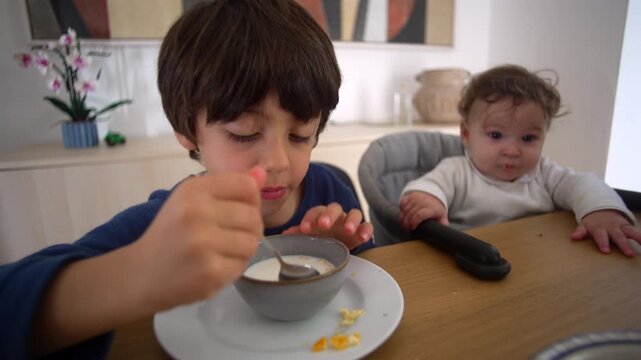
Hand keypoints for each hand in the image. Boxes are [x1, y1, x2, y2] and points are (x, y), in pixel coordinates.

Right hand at [132, 167, 265, 311]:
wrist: (141, 273)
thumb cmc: (171, 232)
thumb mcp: (193, 200)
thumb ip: (230, 186)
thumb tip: (262, 173)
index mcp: (194, 189)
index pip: (247, 186)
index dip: (251, 200)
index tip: (238, 210)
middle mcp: (197, 212)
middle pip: (253, 216)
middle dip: (250, 228)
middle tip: (230, 235)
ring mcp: (204, 244)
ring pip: (252, 242)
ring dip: (243, 249)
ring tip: (223, 251)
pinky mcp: (210, 272)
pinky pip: (242, 266)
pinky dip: (233, 268)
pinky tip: (214, 266)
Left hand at [281, 202, 372, 249]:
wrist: (335, 247)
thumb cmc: (320, 239)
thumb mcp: (309, 237)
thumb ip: (299, 234)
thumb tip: (285, 235)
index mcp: (321, 214)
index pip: (315, 211)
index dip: (310, 218)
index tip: (305, 229)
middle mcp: (337, 215)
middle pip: (334, 208)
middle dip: (329, 215)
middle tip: (324, 225)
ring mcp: (350, 221)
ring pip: (354, 213)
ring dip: (351, 221)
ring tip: (348, 230)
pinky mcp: (362, 230)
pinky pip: (367, 226)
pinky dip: (366, 230)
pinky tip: (363, 237)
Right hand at [399, 191, 447, 229]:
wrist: (433, 195)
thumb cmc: (436, 209)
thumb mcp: (442, 216)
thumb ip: (443, 223)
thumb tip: (443, 230)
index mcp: (431, 208)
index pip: (420, 215)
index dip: (414, 222)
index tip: (412, 228)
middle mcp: (423, 202)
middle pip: (411, 214)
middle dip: (407, 222)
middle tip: (406, 228)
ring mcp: (416, 198)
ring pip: (405, 209)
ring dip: (403, 218)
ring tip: (404, 223)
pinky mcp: (410, 195)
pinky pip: (402, 203)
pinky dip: (401, 209)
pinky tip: (403, 214)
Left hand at [571, 209, 640, 256]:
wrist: (600, 208)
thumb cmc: (592, 223)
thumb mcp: (584, 225)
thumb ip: (580, 231)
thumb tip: (573, 237)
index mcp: (599, 229)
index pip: (601, 236)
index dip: (603, 243)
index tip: (606, 251)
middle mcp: (612, 228)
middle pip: (618, 236)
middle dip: (623, 245)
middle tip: (629, 254)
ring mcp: (621, 226)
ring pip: (630, 232)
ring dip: (638, 238)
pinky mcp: (628, 226)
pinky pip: (636, 232)